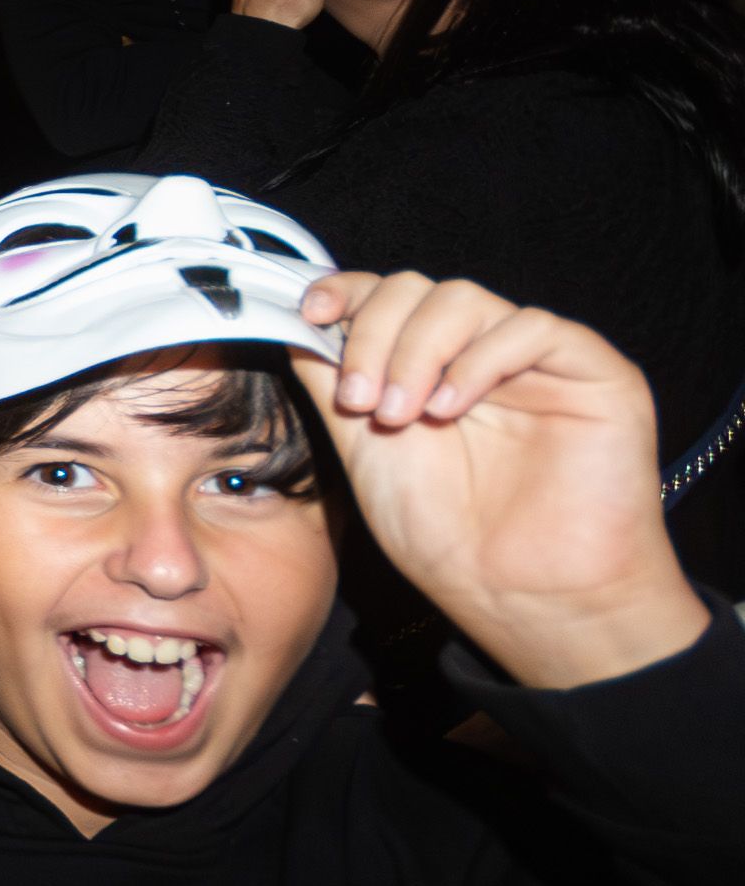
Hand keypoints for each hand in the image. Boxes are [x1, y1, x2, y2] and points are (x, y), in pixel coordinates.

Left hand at [295, 273, 708, 688]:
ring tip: (401, 416)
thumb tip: (293, 323)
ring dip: (416, 349)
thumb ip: (332, 382)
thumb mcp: (361, 449)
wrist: (519, 595)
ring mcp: (533, 362)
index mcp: (425, 368)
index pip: (385, 298)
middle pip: (417, 290)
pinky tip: (452, 406)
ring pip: (464, 298)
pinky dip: (480, 358)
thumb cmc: (446, 537)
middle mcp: (476, 355)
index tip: (309, 313)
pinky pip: (533, 327)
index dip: (346, 292)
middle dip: (372, 334)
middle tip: (361, 402)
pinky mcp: (592, 372)